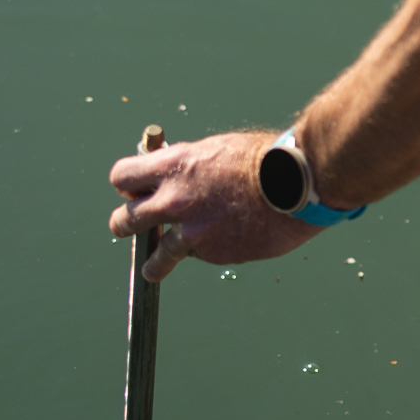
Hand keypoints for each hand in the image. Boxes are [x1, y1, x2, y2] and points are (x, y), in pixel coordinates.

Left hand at [107, 129, 318, 281]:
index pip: (122, 177)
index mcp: (173, 167)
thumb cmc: (263, 160)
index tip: (131, 190)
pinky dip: (207, 252)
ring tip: (152, 270)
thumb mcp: (215, 150)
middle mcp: (175, 201)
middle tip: (127, 227)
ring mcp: (193, 232)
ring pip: (156, 257)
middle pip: (125, 220)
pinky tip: (225, 241)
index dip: (126, 185)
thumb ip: (187, 166)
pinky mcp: (214, 254)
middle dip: (124, 224)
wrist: (297, 185)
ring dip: (153, 263)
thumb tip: (172, 175)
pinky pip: (199, 256)